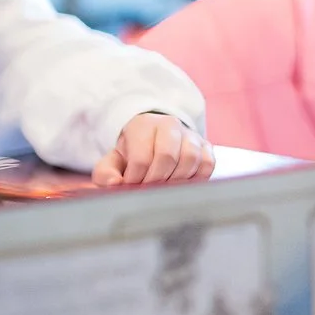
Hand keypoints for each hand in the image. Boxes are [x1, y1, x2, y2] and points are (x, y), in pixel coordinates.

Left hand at [92, 113, 215, 187]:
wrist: (153, 141)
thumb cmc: (132, 155)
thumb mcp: (112, 161)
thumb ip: (105, 174)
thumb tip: (115, 184)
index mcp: (143, 125)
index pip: (142, 156)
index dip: (136, 178)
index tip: (131, 186)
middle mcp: (170, 125)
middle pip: (168, 156)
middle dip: (156, 180)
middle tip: (148, 189)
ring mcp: (191, 134)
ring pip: (191, 158)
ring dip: (177, 179)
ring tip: (165, 187)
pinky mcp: (206, 146)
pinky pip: (208, 163)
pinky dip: (198, 177)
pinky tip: (183, 183)